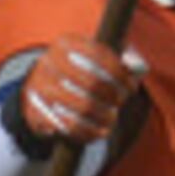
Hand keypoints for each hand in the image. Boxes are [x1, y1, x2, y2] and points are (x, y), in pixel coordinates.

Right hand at [17, 38, 139, 147]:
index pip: (99, 55)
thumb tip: (139, 66)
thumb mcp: (90, 54)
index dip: (121, 73)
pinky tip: (101, 132)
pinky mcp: (35, 111)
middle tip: (121, 102)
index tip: (132, 87)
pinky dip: (89, 132)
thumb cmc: (75, 68)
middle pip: (92, 83)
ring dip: (105, 117)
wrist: (36, 87)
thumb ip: (118, 55)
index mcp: (65, 43)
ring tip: (113, 119)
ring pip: (82, 107)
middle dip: (114, 96)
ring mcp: (39, 87)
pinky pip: (68, 127)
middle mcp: (48, 62)